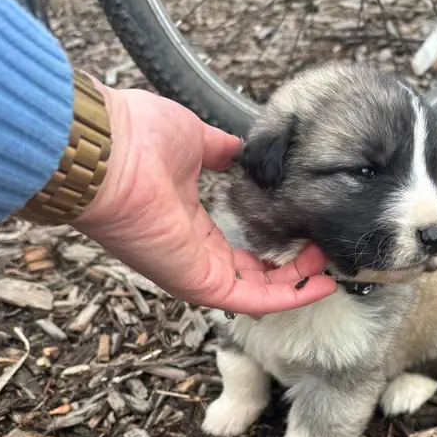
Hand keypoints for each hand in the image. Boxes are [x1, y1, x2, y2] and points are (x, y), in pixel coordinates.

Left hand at [73, 85, 336, 315]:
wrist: (107, 149)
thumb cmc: (138, 137)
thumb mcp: (194, 139)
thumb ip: (221, 151)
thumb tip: (242, 149)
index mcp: (191, 223)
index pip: (239, 247)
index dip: (275, 245)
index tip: (306, 231)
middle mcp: (194, 253)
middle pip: (253, 275)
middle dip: (293, 268)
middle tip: (324, 250)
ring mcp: (195, 271)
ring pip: (257, 292)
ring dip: (297, 283)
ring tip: (330, 267)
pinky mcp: (198, 283)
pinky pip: (251, 300)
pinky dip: (288, 296)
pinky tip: (320, 284)